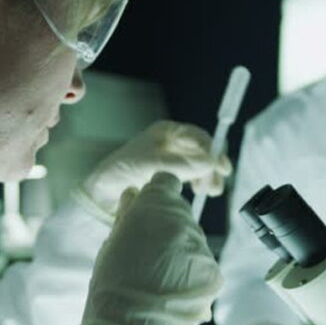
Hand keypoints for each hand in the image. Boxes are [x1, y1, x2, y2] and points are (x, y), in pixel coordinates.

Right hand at [72, 173, 223, 324]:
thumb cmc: (112, 289)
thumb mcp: (110, 245)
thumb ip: (127, 216)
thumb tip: (133, 194)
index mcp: (155, 209)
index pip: (165, 182)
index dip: (155, 195)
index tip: (144, 212)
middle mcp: (184, 222)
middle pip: (180, 212)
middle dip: (165, 224)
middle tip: (146, 251)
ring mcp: (202, 248)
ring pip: (191, 238)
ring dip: (178, 249)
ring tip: (157, 277)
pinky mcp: (214, 272)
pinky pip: (201, 263)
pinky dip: (190, 272)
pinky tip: (171, 290)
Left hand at [81, 120, 232, 215]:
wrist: (105, 190)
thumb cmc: (123, 169)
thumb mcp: (152, 164)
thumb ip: (181, 164)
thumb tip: (210, 162)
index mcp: (168, 131)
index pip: (197, 136)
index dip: (212, 149)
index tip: (221, 166)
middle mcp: (174, 142)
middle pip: (203, 150)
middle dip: (213, 166)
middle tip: (216, 184)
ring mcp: (175, 158)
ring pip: (201, 165)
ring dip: (208, 177)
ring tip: (209, 192)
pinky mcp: (174, 174)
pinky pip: (194, 176)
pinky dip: (200, 183)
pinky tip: (200, 193)